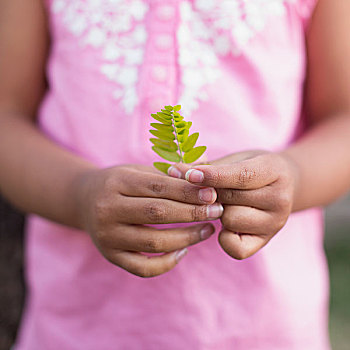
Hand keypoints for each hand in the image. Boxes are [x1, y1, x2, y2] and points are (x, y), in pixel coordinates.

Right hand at [75, 165, 222, 276]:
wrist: (85, 200)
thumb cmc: (121, 183)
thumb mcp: (139, 170)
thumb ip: (170, 172)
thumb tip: (205, 168)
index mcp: (117, 181)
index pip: (159, 186)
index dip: (188, 191)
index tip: (213, 194)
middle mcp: (108, 209)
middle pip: (158, 213)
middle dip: (192, 213)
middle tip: (217, 211)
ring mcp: (107, 236)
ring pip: (154, 241)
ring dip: (187, 237)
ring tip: (208, 229)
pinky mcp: (110, 256)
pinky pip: (143, 267)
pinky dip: (167, 262)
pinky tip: (184, 251)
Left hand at [168, 151, 298, 259]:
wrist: (284, 184)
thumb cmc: (251, 168)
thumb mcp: (235, 160)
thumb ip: (208, 167)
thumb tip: (173, 171)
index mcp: (274, 170)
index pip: (241, 175)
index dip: (212, 175)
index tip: (188, 174)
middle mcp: (280, 199)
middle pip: (230, 198)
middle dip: (209, 193)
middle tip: (204, 189)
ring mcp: (275, 223)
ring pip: (229, 220)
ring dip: (218, 213)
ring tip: (223, 204)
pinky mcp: (265, 241)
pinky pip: (235, 247)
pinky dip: (224, 237)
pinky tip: (226, 224)